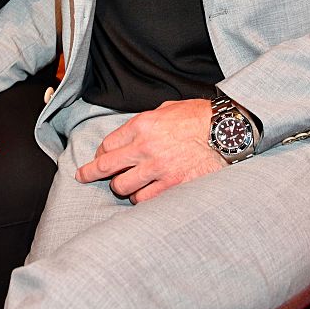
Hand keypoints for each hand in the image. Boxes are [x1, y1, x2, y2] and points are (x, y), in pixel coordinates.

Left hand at [75, 98, 224, 203]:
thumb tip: (135, 133)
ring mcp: (158, 168)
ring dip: (122, 187)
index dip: (101, 153)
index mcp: (142, 125)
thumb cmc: (200, 116)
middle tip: (83, 176)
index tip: (101, 158)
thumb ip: (148, 121)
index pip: (108, 144)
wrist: (227, 131)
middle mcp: (145, 147)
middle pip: (106, 166)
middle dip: (90, 173)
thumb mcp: (168, 109)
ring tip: (127, 185)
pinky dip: (141, 199)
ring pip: (122, 187)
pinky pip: (144, 199)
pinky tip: (144, 194)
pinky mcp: (172, 185)